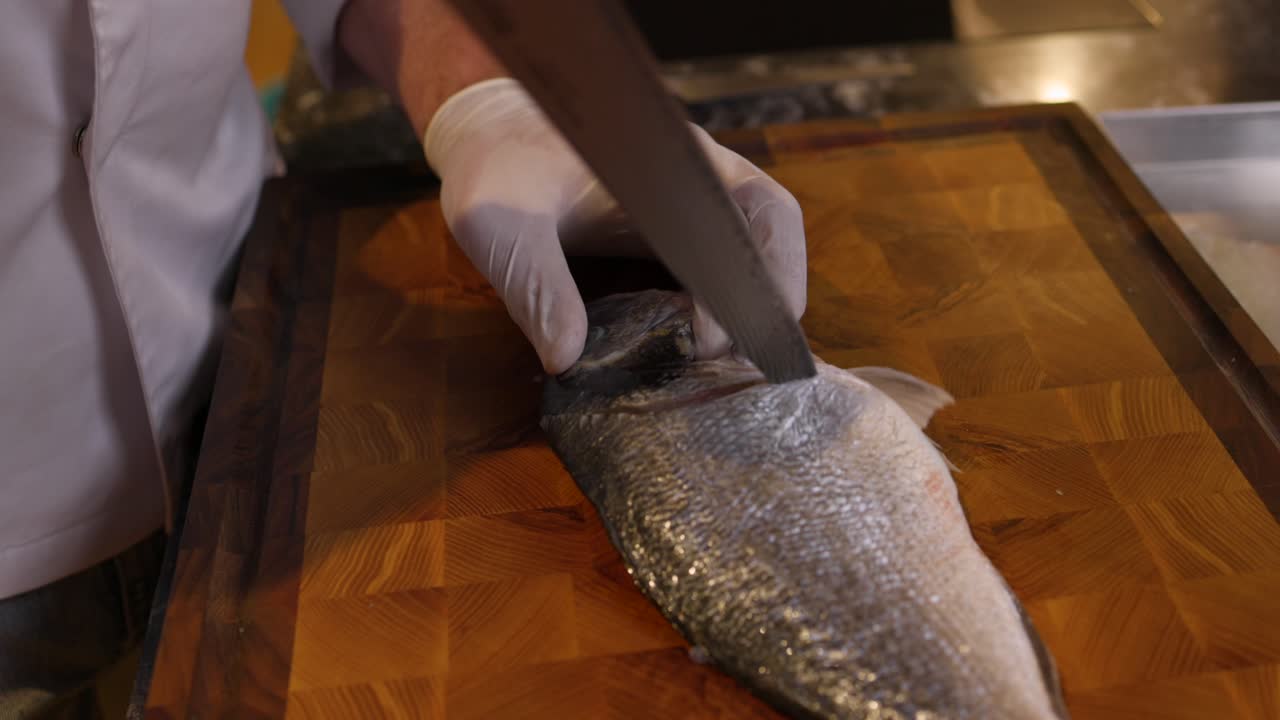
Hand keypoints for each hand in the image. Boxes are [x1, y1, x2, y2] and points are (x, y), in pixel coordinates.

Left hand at [423, 78, 806, 374]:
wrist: (487, 138)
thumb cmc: (497, 165)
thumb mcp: (500, 222)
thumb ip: (533, 284)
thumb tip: (566, 358)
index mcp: (674, 161)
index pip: (757, 208)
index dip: (759, 271)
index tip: (713, 335)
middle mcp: (697, 183)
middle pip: (770, 240)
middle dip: (767, 306)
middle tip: (738, 370)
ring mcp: (688, 212)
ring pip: (747, 263)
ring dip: (746, 316)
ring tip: (722, 372)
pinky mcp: (670, 240)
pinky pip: (712, 277)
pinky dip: (716, 315)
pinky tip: (693, 354)